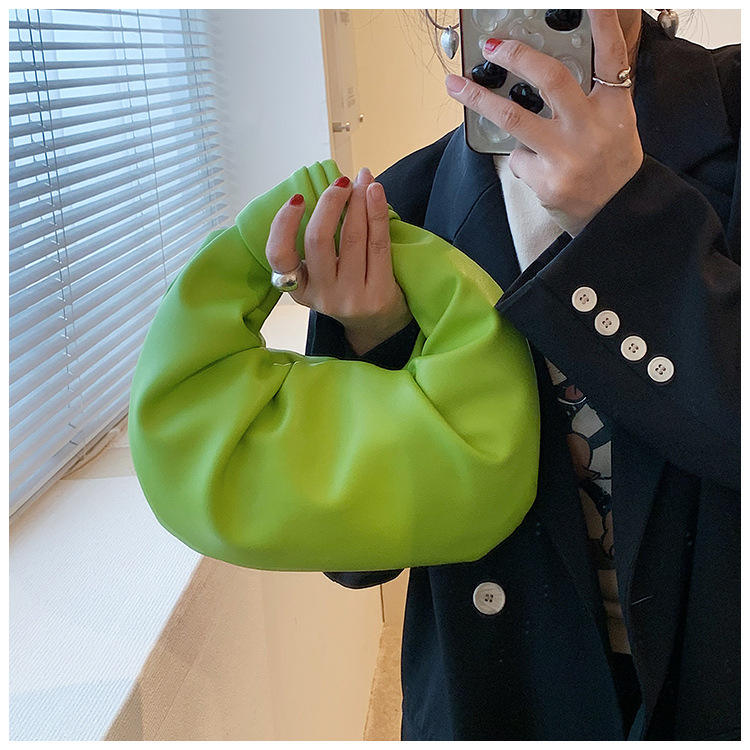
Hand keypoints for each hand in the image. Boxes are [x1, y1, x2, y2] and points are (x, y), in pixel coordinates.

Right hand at [265, 167, 412, 355]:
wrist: (379, 323)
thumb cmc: (348, 286)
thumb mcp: (322, 272)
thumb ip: (318, 240)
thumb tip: (329, 186)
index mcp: (300, 287)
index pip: (279, 256)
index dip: (284, 224)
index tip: (298, 198)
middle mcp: (321, 295)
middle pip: (318, 240)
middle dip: (329, 202)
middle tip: (341, 182)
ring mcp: (350, 297)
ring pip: (351, 238)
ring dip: (357, 201)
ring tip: (363, 180)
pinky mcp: (377, 294)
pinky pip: (377, 245)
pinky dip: (376, 212)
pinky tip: (375, 192)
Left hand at [445, 9, 643, 236]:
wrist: (615, 215)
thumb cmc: (611, 165)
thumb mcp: (616, 125)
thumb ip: (590, 99)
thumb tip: (542, 72)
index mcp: (614, 108)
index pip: (610, 58)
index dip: (602, 24)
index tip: (590, 1)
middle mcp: (591, 128)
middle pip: (550, 79)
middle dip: (516, 56)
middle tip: (491, 45)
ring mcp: (567, 155)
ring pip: (514, 117)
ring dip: (479, 98)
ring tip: (455, 84)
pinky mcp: (547, 180)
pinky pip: (518, 158)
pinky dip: (522, 160)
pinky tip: (538, 170)